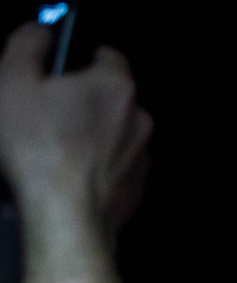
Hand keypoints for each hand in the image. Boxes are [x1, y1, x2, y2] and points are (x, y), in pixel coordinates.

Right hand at [0, 27, 151, 230]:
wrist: (66, 216)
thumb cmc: (36, 143)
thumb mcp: (12, 81)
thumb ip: (27, 46)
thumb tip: (39, 31)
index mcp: (115, 86)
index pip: (109, 56)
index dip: (84, 57)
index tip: (62, 69)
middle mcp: (139, 120)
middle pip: (111, 98)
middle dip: (85, 100)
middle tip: (49, 112)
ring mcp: (142, 158)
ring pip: (116, 135)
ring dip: (93, 136)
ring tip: (56, 148)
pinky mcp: (137, 190)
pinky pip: (116, 168)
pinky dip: (98, 167)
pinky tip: (70, 175)